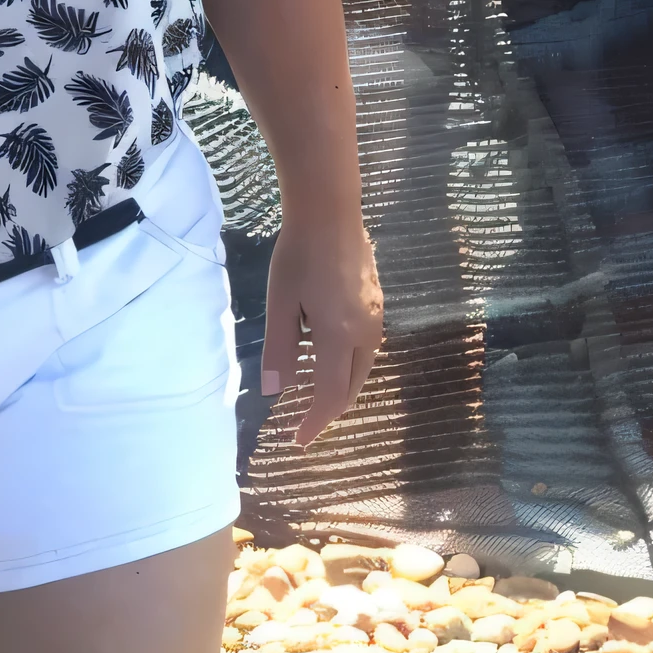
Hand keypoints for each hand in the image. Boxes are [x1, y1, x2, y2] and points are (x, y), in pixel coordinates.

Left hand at [260, 212, 382, 448]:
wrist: (330, 211)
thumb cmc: (298, 255)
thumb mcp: (280, 302)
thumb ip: (279, 348)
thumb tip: (275, 391)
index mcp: (339, 336)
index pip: (331, 395)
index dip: (315, 422)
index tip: (298, 440)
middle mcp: (366, 334)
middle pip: (352, 386)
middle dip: (330, 409)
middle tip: (304, 421)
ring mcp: (376, 318)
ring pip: (363, 368)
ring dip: (341, 387)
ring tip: (315, 394)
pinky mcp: (377, 303)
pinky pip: (366, 349)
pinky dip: (349, 365)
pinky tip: (330, 357)